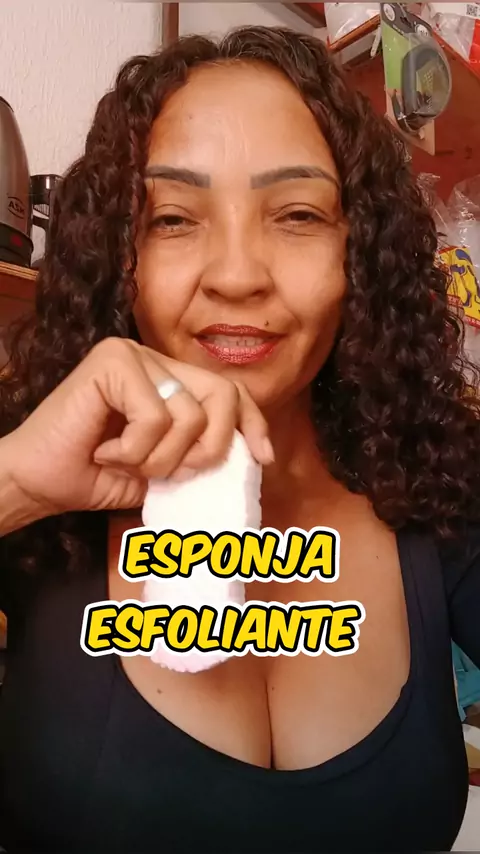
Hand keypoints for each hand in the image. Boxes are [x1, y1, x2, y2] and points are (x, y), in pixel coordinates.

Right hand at [1, 338, 272, 520]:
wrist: (37, 483)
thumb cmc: (94, 476)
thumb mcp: (163, 469)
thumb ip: (200, 455)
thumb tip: (254, 456)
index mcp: (170, 379)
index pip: (230, 391)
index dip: (254, 423)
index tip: (264, 459)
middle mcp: (155, 359)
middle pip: (223, 394)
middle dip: (212, 447)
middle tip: (177, 474)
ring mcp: (133, 354)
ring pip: (189, 414)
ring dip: (161, 460)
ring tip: (124, 462)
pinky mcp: (112, 360)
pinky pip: (155, 417)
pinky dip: (134, 451)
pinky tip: (104, 452)